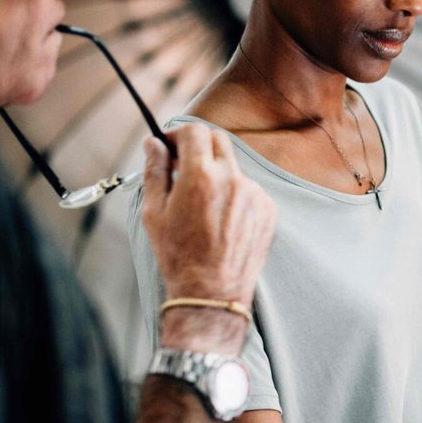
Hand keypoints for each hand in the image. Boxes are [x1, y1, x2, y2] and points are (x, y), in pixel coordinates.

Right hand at [141, 122, 275, 354]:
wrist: (212, 291)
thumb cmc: (178, 254)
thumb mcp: (155, 212)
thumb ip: (155, 171)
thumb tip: (153, 143)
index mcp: (201, 176)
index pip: (195, 131)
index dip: (178, 134)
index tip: (170, 148)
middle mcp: (233, 179)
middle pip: (219, 141)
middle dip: (199, 147)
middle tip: (184, 168)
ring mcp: (255, 194)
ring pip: (234, 168)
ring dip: (217, 175)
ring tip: (202, 207)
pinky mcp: (268, 209)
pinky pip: (249, 190)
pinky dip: (235, 195)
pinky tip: (222, 221)